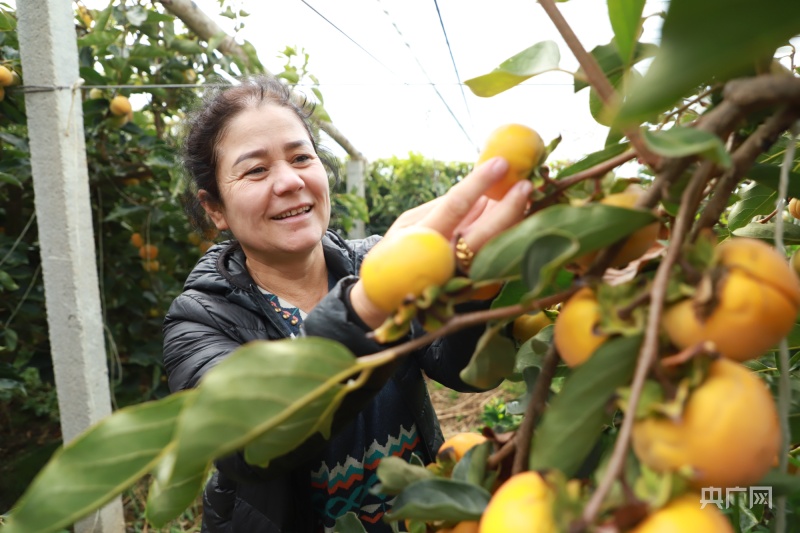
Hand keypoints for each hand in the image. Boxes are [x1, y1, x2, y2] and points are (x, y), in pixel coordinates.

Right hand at [350, 157, 530, 328]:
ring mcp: (463, 277)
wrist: (392, 294)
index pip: (456, 206)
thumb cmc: (400, 248)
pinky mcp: (476, 286)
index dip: (479, 182)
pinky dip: (513, 236)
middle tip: (525, 184)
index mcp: (423, 239)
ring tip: (527, 198)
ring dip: (517, 221)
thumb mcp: (410, 222)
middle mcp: (446, 260)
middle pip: (486, 234)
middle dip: (510, 207)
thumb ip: (445, 206)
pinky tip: (521, 218)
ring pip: (498, 248)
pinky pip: (500, 259)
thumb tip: (482, 188)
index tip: (500, 162)